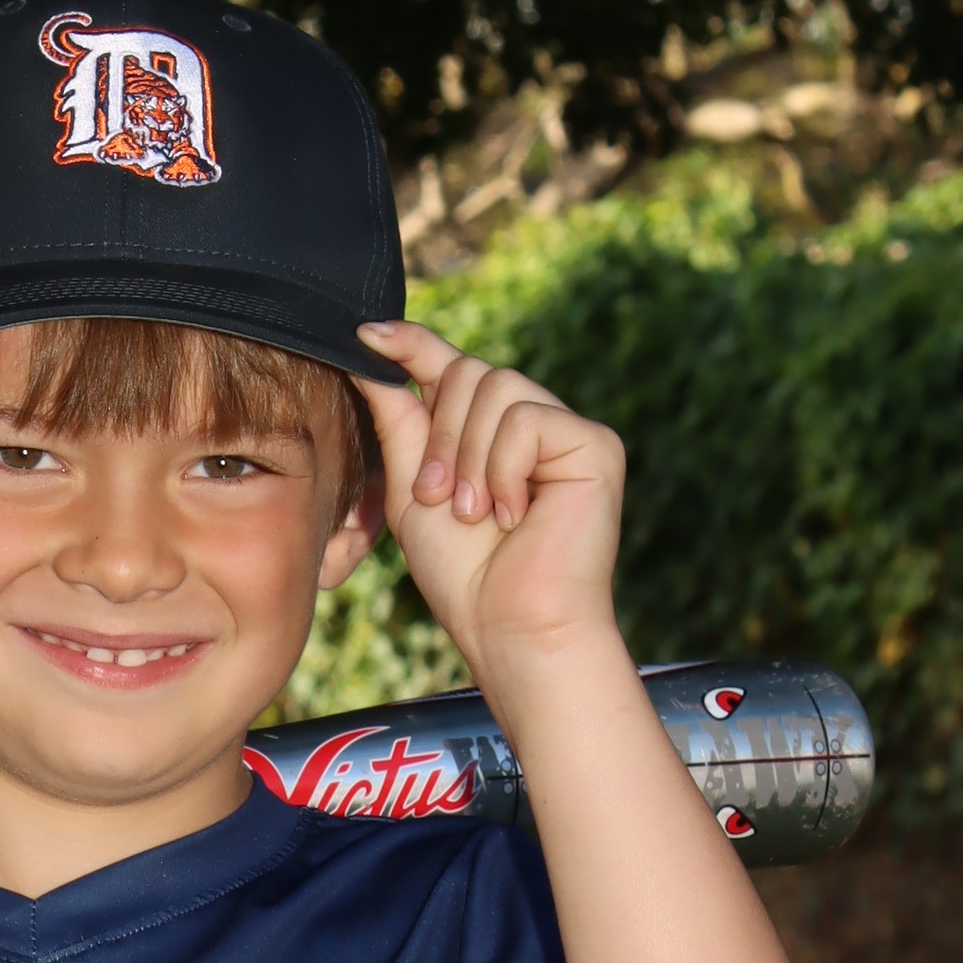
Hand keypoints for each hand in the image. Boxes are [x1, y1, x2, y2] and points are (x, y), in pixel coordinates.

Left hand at [354, 319, 626, 683]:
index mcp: (489, 434)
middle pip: (470, 371)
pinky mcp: (596, 444)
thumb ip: (399, 421)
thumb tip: (369, 351)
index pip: (452, 368)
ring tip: (478, 515)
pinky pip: (527, 417)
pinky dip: (505, 468)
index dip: (413, 344)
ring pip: (497, 387)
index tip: (367, 334)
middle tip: (443, 499)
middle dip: (441, 436)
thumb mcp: (414, 490)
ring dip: (469, 457)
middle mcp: (532, 425)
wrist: (511, 629)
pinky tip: (516, 514)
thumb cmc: (464, 576)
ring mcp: (567, 431)